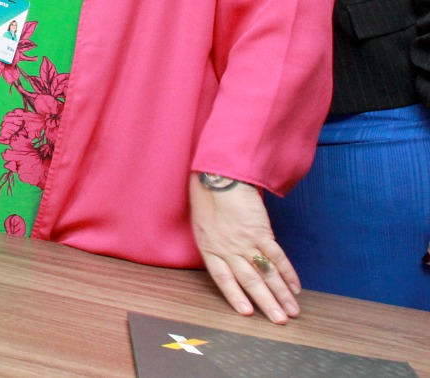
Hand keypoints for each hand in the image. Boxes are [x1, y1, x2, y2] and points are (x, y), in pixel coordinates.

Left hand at [190, 173, 300, 323]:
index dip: (235, 297)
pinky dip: (288, 273)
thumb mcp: (202, 225)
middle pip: (249, 282)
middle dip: (266, 303)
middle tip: (279, 321)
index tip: (247, 313)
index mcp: (210, 248)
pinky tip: (296, 287)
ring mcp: (245, 241)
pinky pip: (277, 257)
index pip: (223, 280)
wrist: (217, 176)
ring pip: (266, 273)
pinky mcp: (261, 232)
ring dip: (281, 294)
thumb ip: (215, 244)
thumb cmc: (206, 198)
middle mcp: (227, 249)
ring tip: (292, 312)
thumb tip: (229, 259)